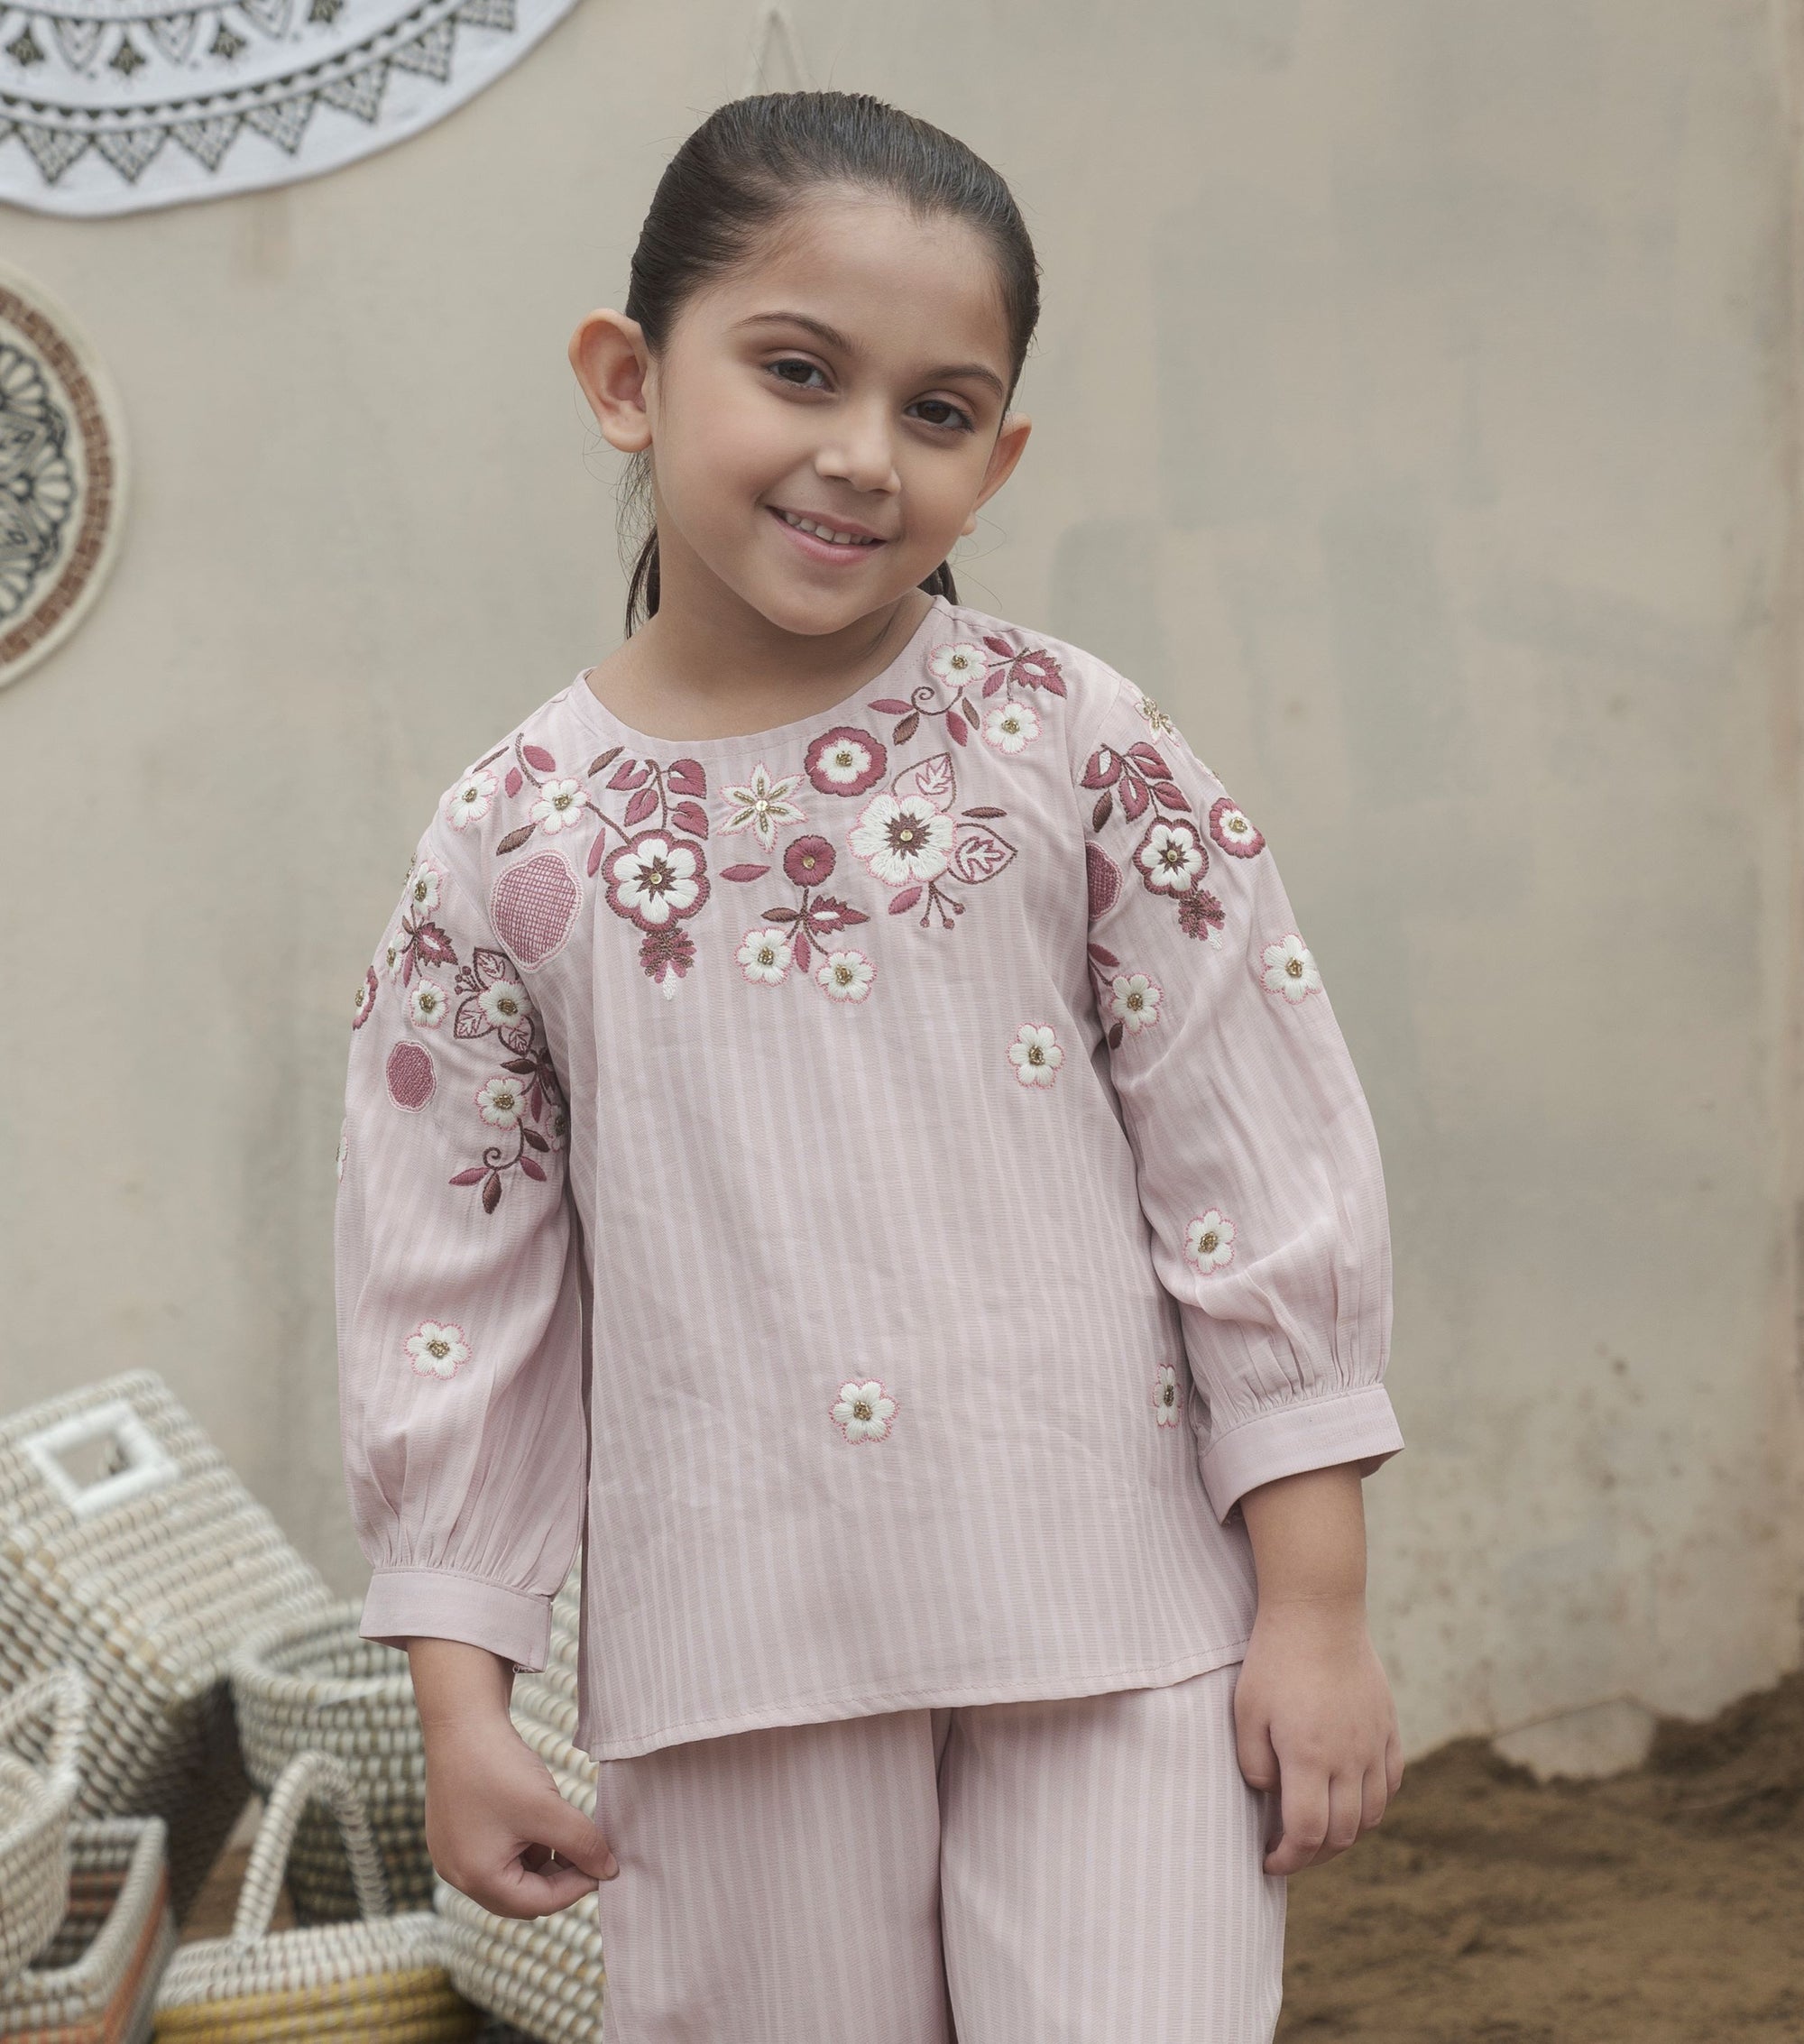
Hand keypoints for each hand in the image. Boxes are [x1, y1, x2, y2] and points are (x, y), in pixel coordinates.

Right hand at [407, 1638, 617, 1917]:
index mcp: (476, 1878)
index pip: (538, 1902)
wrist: (460, 1721)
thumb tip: (609, 1871)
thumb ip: (583, 1844)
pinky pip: (494, 1852)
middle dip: (557, 1877)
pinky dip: (521, 1842)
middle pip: (521, 1895)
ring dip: (541, 1859)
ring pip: (510, 1873)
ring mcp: (452, 1854)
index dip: (577, 1886)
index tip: (605, 1865)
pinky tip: (536, 1813)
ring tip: (561, 1825)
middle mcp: (457, 1874)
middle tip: (587, 1850)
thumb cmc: (500, 1768)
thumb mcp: (549, 1809)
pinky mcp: (453, 1833)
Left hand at [1232, 1596, 1402, 1875]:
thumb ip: (1255, 1765)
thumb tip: (1272, 1797)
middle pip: (1343, 1834)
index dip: (1288, 1859)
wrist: (1318, 1612)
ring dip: (1346, 1834)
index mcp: (1310, 1758)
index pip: (1307, 1834)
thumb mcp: (1246, 1712)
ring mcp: (1374, 1744)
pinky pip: (1390, 1783)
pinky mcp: (1388, 1728)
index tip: (1269, 1860)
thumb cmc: (1274, 1660)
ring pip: (1372, 1815)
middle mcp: (1349, 1759)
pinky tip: (1352, 1799)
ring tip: (1319, 1831)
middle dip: (1314, 1855)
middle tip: (1290, 1852)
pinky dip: (1373, 1803)